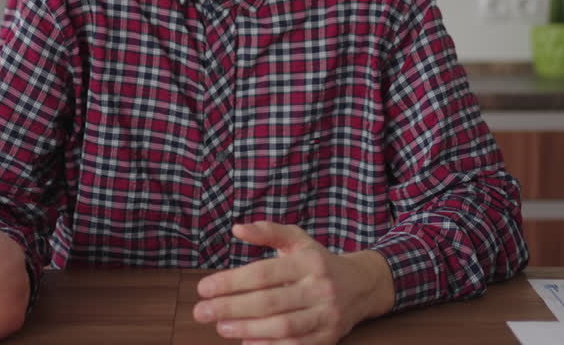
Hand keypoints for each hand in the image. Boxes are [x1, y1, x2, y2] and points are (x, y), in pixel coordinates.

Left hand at [193, 222, 394, 344]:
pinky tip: (246, 342)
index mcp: (309, 262)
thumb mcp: (297, 240)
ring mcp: (327, 315)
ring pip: (283, 326)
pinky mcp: (329, 337)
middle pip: (269, 301)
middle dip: (231, 308)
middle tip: (202, 311)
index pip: (263, 273)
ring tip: (221, 327)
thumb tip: (237, 229)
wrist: (361, 286)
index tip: (203, 288)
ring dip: (247, 329)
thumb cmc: (318, 262)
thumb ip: (267, 232)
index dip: (231, 281)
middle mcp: (320, 288)